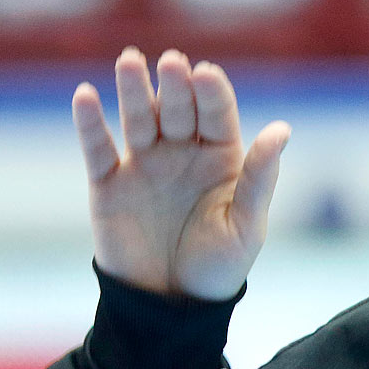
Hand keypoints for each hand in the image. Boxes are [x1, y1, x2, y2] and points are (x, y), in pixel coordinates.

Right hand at [73, 47, 290, 299]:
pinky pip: (98, 148)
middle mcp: (183, 153)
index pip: (217, 116)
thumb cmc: (218, 267)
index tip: (205, 72)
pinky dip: (90, 123)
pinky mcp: (109, 183)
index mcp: (222, 159)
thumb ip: (259, 177)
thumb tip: (282, 129)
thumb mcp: (246, 225)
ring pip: (138, 119)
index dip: (211, 94)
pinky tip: (85, 96)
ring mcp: (144, 165)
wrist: (171, 306)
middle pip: (177, 110)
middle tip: (170, 62)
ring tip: (130, 61)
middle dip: (174, 86)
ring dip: (133, 91)